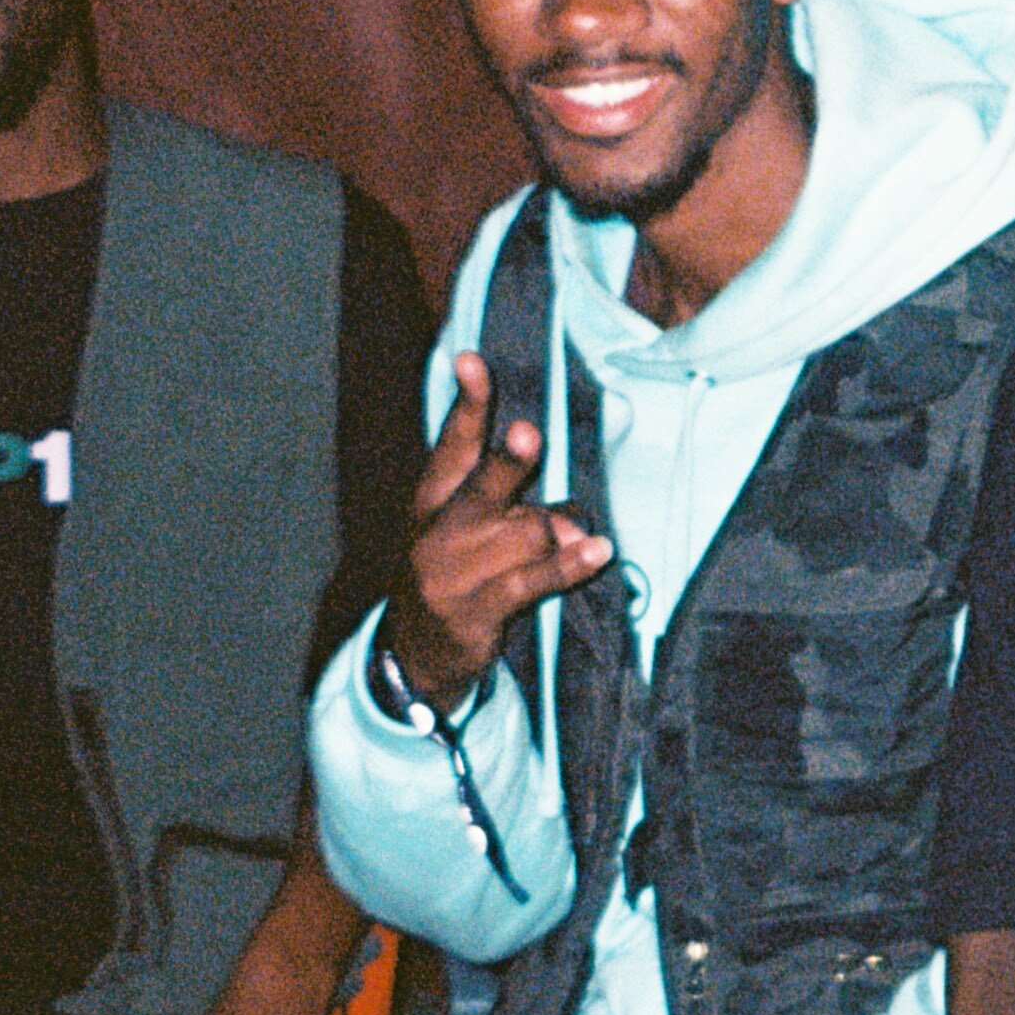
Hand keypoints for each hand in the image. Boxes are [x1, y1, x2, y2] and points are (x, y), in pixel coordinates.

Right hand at [383, 350, 614, 715]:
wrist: (417, 653)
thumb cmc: (456, 575)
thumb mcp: (474, 536)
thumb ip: (520, 513)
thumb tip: (571, 522)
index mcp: (433, 498)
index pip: (452, 443)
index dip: (467, 402)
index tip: (472, 360)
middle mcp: (439, 529)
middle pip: (482, 486)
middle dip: (508, 462)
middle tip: (529, 435)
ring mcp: (454, 571)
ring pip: (522, 532)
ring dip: (559, 532)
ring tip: (584, 541)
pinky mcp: (476, 610)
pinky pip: (531, 581)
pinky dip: (568, 567)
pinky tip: (597, 553)